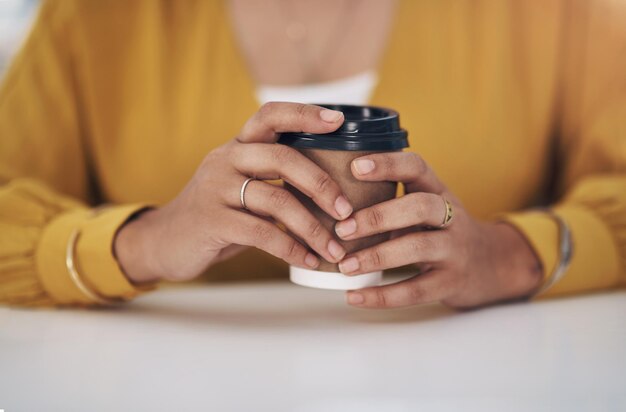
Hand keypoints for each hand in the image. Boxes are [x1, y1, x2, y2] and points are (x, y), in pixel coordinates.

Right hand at [114, 103, 352, 282]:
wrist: (165, 241)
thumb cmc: (218, 214)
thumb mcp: (242, 187)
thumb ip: (274, 180)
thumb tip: (332, 189)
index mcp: (238, 147)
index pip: (271, 115)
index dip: (305, 114)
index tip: (338, 121)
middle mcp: (226, 160)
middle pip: (282, 157)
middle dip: (321, 184)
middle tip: (346, 210)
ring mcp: (216, 189)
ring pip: (277, 199)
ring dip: (313, 227)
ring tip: (334, 249)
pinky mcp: (212, 220)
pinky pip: (262, 233)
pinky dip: (291, 249)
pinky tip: (308, 260)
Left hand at [334, 152, 543, 308]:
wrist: (492, 264)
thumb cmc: (441, 230)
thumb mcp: (426, 206)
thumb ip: (392, 199)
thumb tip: (331, 198)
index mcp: (438, 190)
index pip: (417, 167)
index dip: (388, 164)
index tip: (355, 166)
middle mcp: (450, 216)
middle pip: (418, 207)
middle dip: (377, 217)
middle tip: (341, 229)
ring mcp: (454, 250)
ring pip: (417, 248)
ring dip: (376, 257)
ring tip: (344, 266)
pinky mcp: (451, 282)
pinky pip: (416, 290)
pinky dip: (382, 296)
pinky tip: (354, 296)